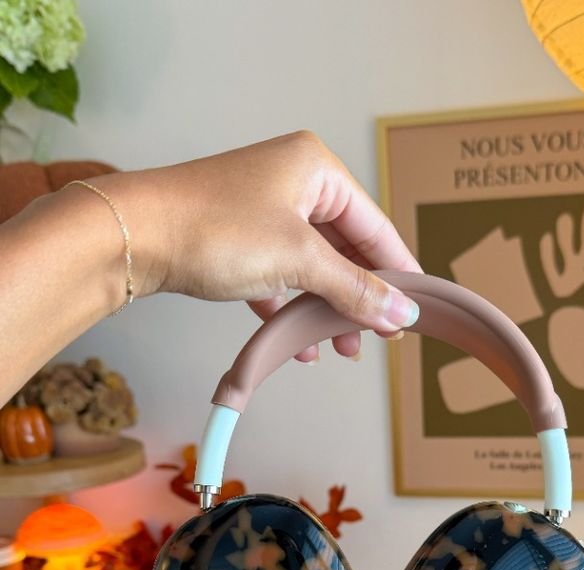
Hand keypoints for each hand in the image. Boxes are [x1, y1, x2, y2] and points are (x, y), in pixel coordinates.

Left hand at [101, 131, 421, 360]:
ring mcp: (263, 210)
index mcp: (317, 169)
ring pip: (313, 266)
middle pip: (346, 248)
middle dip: (359, 298)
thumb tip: (401, 312)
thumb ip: (354, 288)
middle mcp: (293, 181)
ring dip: (326, 309)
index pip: (375, 226)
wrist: (133, 237)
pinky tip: (299, 345)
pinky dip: (292, 308)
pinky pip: (281, 276)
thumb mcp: (298, 260)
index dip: (397, 273)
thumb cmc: (213, 229)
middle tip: (376, 340)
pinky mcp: (237, 240)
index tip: (413, 313)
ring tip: (339, 349)